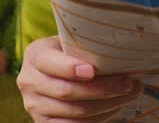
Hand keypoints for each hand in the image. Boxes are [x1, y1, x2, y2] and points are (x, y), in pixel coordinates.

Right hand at [16, 35, 143, 121]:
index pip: (51, 63)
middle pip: (67, 91)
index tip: (93, 70)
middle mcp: (28, 80)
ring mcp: (33, 105)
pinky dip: (98, 118)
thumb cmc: (73, 52)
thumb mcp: (73, 42)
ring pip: (75, 111)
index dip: (70, 68)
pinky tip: (116, 107)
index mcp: (35, 54)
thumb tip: (122, 53)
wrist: (57, 71)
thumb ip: (87, 46)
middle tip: (128, 83)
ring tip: (130, 93)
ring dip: (107, 104)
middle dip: (102, 89)